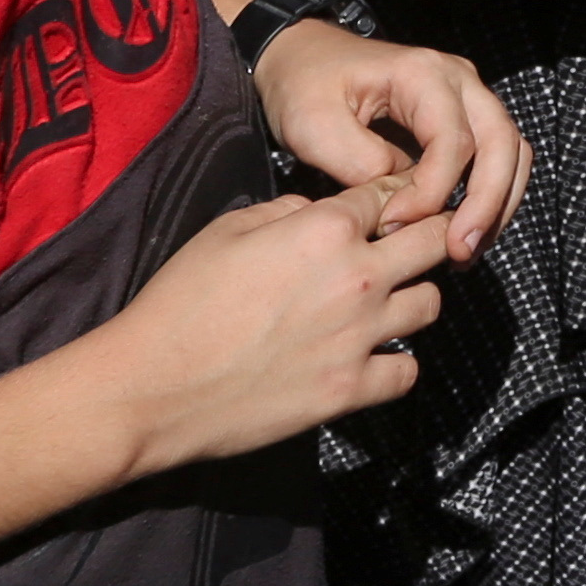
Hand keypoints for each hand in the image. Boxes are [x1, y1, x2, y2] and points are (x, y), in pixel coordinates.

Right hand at [85, 179, 451, 475]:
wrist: (151, 386)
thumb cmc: (179, 303)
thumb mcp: (226, 230)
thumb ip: (287, 211)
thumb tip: (318, 212)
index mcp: (325, 229)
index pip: (387, 194)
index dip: (388, 197)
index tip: (389, 208)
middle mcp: (356, 277)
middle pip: (434, 240)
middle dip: (428, 235)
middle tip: (411, 246)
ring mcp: (358, 337)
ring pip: (430, 304)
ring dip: (413, 299)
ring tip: (388, 304)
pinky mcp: (348, 391)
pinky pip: (407, 372)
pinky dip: (396, 364)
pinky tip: (372, 358)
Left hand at [252, 23, 529, 258]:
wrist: (304, 58)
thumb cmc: (305, 86)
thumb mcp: (313, 124)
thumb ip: (359, 164)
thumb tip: (401, 206)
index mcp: (423, 74)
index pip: (452, 141)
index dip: (431, 193)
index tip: (394, 226)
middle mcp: (459, 79)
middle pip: (501, 143)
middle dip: (487, 203)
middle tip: (461, 252)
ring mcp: (467, 97)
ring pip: (510, 152)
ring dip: (497, 204)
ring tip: (466, 252)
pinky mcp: (463, 118)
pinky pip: (495, 158)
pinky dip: (489, 197)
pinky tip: (462, 232)